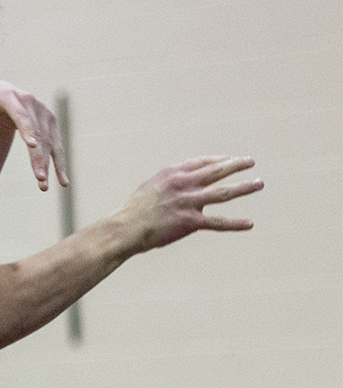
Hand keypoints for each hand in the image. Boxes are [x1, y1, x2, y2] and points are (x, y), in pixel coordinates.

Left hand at [0, 80, 67, 191]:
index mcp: (8, 98)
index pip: (19, 114)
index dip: (26, 129)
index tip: (31, 145)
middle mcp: (29, 102)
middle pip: (37, 132)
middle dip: (38, 156)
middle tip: (38, 178)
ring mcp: (42, 112)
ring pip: (48, 140)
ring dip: (49, 163)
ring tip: (44, 185)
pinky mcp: (50, 122)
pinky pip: (56, 144)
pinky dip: (60, 162)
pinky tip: (63, 181)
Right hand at [119, 156, 261, 249]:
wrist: (126, 228)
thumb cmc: (134, 210)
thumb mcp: (150, 187)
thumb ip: (169, 183)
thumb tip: (181, 184)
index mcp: (173, 174)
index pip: (203, 162)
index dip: (219, 159)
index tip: (230, 159)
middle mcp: (184, 184)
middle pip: (217, 171)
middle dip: (237, 165)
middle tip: (251, 162)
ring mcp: (188, 202)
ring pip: (223, 192)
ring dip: (244, 187)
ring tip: (259, 183)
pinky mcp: (190, 222)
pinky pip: (217, 222)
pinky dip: (235, 223)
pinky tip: (249, 223)